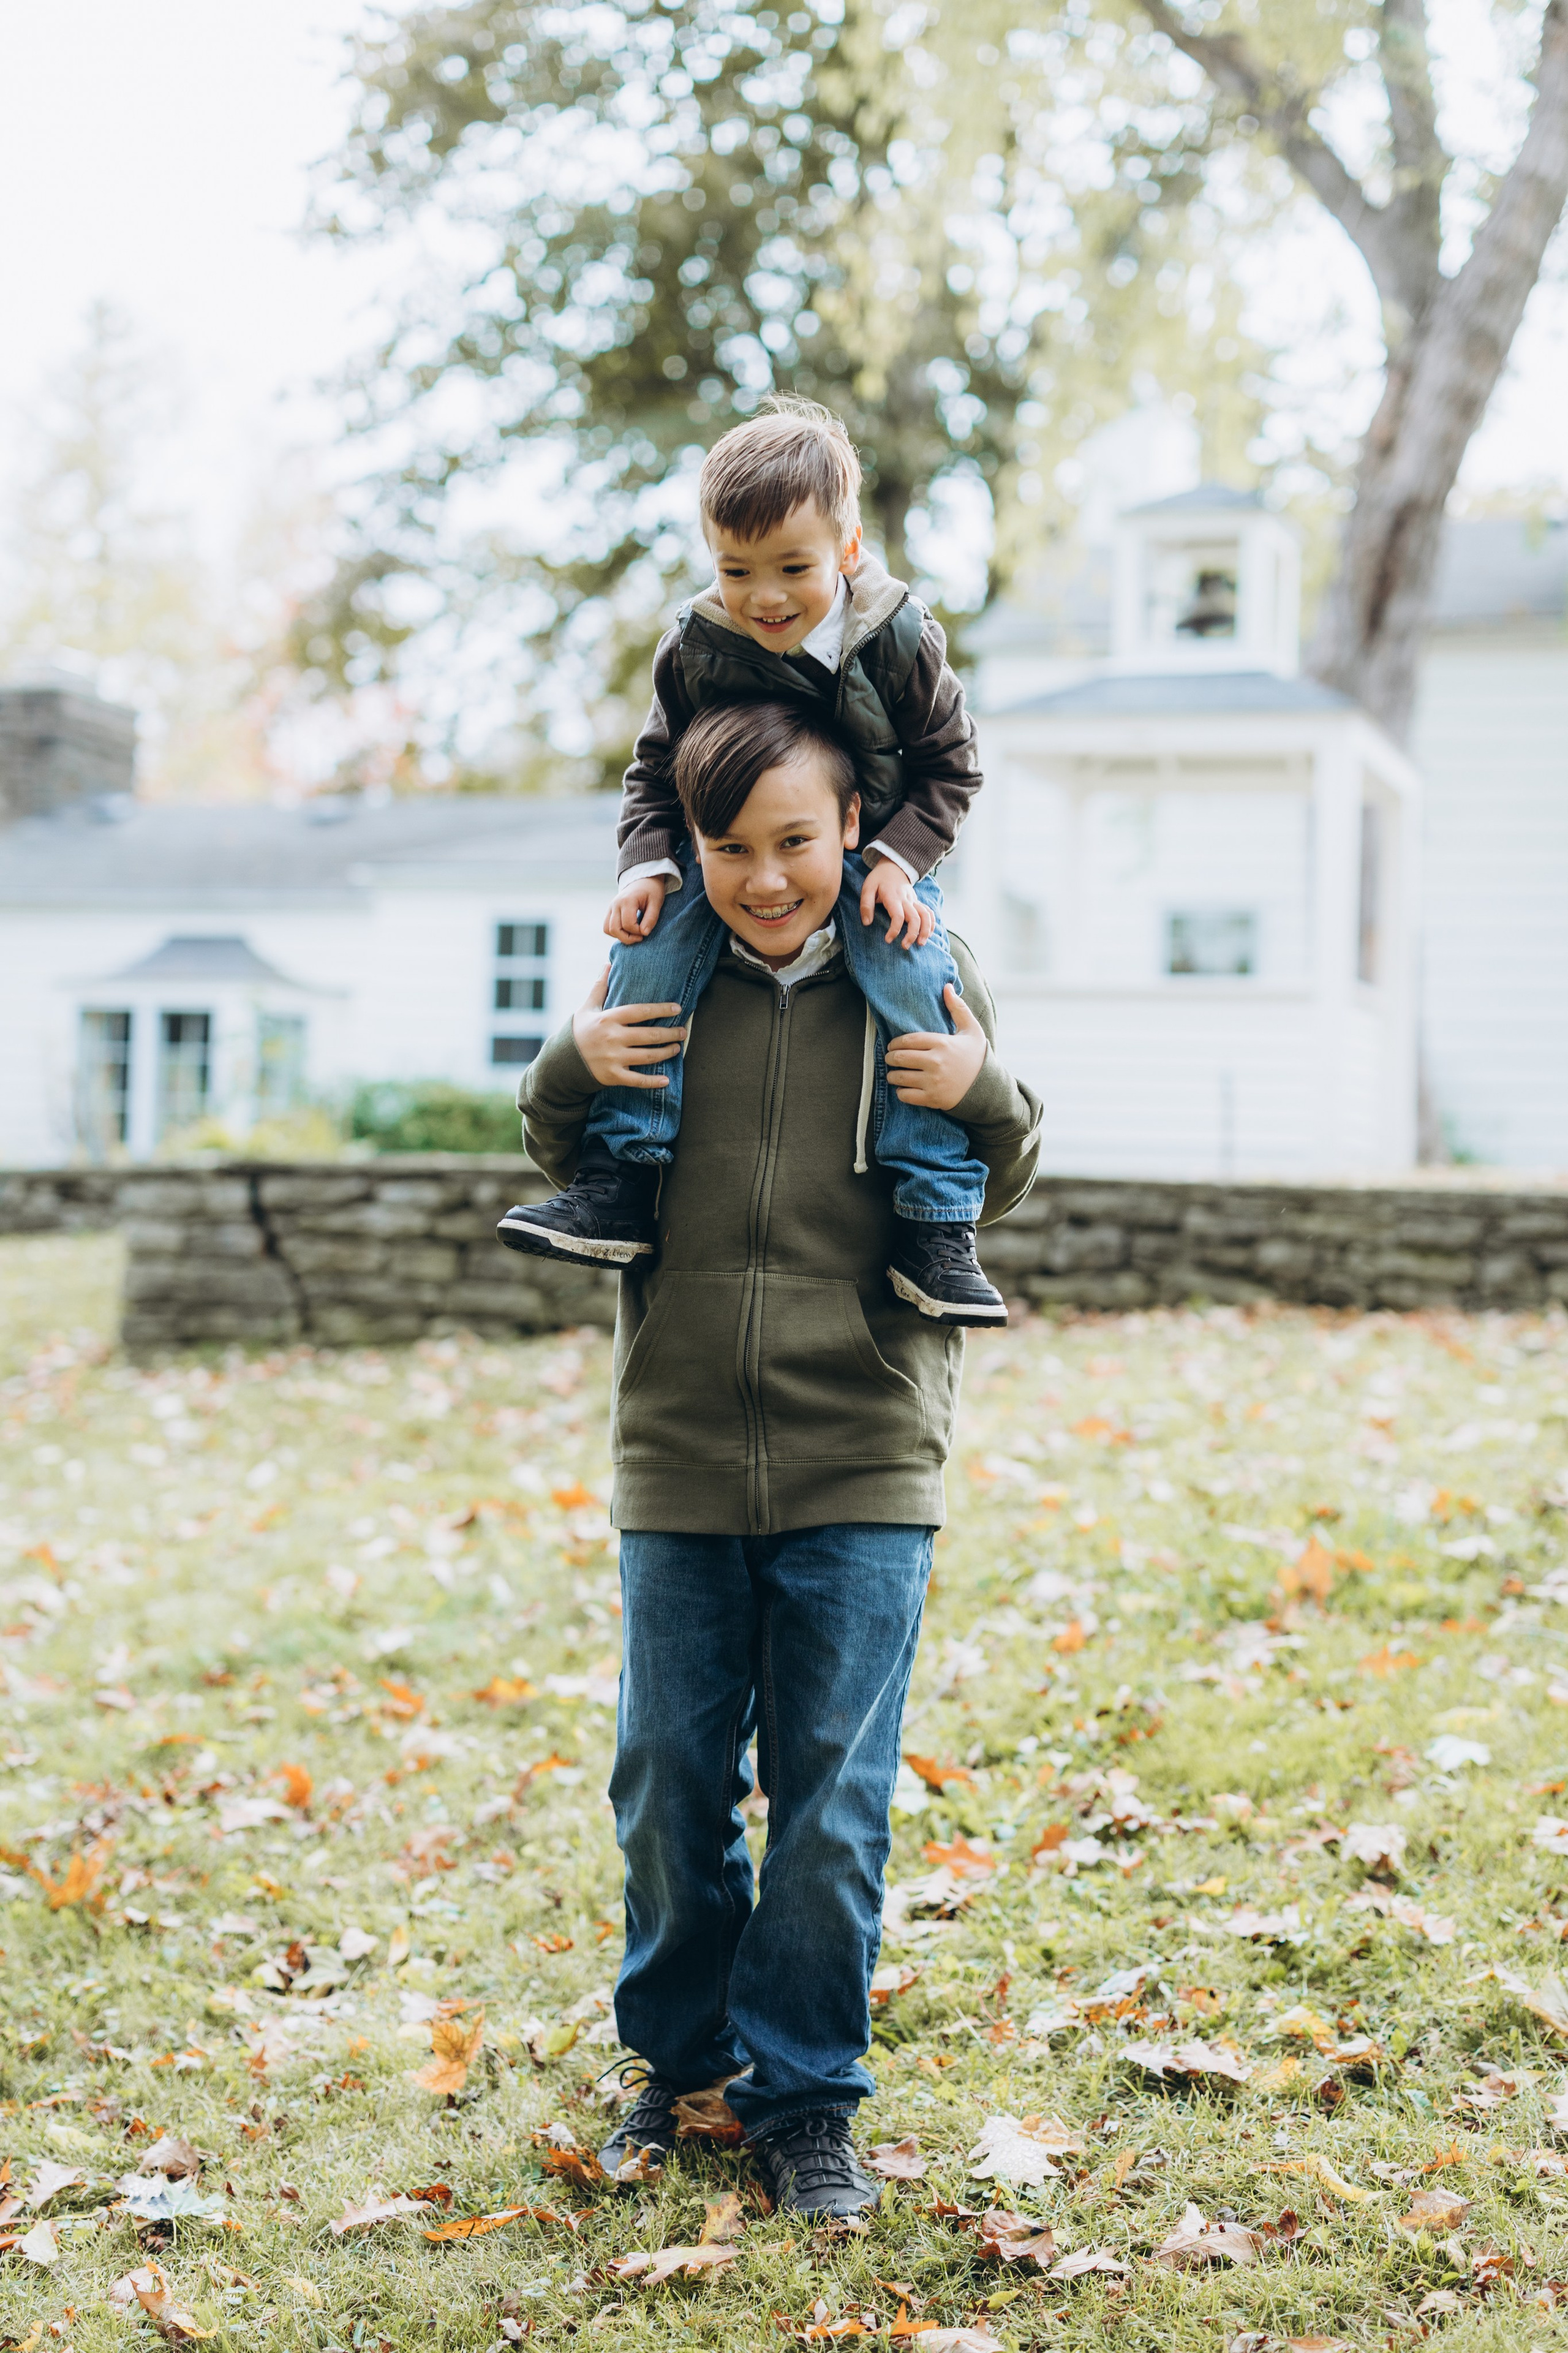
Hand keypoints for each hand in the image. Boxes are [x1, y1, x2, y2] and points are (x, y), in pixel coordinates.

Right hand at [572, 967, 684, 1088]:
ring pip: (648, 1056)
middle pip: (649, 1035)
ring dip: (666, 1052)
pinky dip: (653, 1082)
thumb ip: (600, 987)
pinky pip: (637, 1080)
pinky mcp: (613, 1076)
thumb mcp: (587, 1007)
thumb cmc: (578, 1031)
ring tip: (677, 1048)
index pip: (639, 1011)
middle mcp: (612, 1038)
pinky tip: (666, 1080)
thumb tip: (608, 964)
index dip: (660, 1009)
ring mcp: (613, 1058)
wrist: (562, 1061)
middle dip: (670, 1033)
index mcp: (608, 1019)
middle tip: (683, 1032)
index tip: (677, 1008)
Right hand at [604, 874, 667, 945]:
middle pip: (614, 929)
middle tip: (640, 937)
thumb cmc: (652, 891)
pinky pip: (607, 927)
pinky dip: (616, 932)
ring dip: (620, 936)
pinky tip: (627, 931)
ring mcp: (611, 907)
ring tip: (633, 935)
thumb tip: (644, 933)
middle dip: (627, 938)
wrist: (643, 880)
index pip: (628, 924)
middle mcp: (615, 904)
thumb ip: (651, 918)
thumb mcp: (656, 903)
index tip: (647, 931)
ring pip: (607, 929)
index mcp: (627, 900)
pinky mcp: (610, 911)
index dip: (638, 932)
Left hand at [859, 857, 934, 949]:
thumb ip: (866, 905)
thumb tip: (867, 923)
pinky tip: (928, 934)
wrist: (894, 866)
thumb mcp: (867, 888)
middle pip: (915, 918)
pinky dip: (931, 924)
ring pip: (926, 916)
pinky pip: (929, 912)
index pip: (898, 916)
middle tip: (904, 946)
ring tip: (920, 944)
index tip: (888, 940)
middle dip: (912, 934)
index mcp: (893, 897)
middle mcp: (906, 899)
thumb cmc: (878, 879)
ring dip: (925, 931)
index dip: (894, 930)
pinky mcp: (918, 902)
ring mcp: (914, 900)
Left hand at [885, 985, 986, 1109]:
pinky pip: (906, 1095)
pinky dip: (900, 1092)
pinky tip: (903, 1088)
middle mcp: (936, 1062)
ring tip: (893, 1074)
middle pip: (900, 1058)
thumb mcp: (971, 1029)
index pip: (908, 1040)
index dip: (895, 1043)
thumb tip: (947, 986)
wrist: (988, 1087)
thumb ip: (957, 1008)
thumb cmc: (976, 1056)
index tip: (892, 1046)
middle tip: (890, 1058)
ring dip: (892, 1075)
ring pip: (899, 1077)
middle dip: (890, 1058)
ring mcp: (933, 1081)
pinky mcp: (932, 1098)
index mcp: (942, 1043)